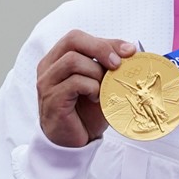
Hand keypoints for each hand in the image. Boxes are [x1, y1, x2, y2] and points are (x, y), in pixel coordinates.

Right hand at [35, 29, 136, 147]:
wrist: (75, 142)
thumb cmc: (86, 111)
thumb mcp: (101, 83)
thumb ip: (108, 66)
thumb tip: (131, 50)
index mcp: (58, 58)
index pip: (78, 37)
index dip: (105, 41)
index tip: (129, 51)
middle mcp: (49, 67)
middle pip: (73, 40)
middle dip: (101, 48)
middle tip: (118, 64)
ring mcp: (47, 82)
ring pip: (73, 61)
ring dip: (96, 73)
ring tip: (103, 88)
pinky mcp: (52, 99)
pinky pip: (74, 83)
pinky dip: (92, 88)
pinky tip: (96, 98)